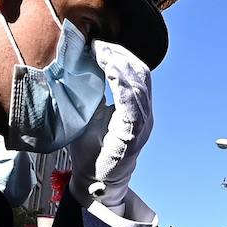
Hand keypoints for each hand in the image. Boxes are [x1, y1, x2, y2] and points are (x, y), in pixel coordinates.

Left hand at [68, 41, 153, 210]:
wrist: (93, 183)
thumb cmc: (92, 151)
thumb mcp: (91, 114)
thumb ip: (94, 93)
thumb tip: (81, 65)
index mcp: (137, 109)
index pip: (137, 74)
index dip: (121, 56)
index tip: (99, 44)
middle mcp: (145, 115)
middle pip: (141, 74)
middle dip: (120, 55)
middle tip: (98, 43)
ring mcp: (142, 125)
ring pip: (139, 84)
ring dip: (120, 63)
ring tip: (101, 51)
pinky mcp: (134, 135)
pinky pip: (133, 102)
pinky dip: (122, 82)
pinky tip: (109, 69)